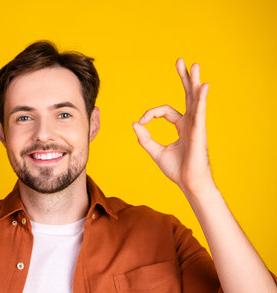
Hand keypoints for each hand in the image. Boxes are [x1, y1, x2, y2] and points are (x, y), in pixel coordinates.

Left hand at [132, 58, 214, 194]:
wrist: (190, 185)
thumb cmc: (178, 170)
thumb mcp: (156, 152)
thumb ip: (145, 138)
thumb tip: (134, 123)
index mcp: (181, 126)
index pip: (164, 111)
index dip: (150, 114)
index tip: (141, 122)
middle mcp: (190, 123)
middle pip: (187, 95)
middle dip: (183, 78)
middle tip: (180, 61)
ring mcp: (196, 126)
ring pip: (195, 99)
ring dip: (193, 82)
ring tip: (194, 65)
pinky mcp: (199, 132)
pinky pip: (199, 112)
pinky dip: (201, 99)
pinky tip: (203, 86)